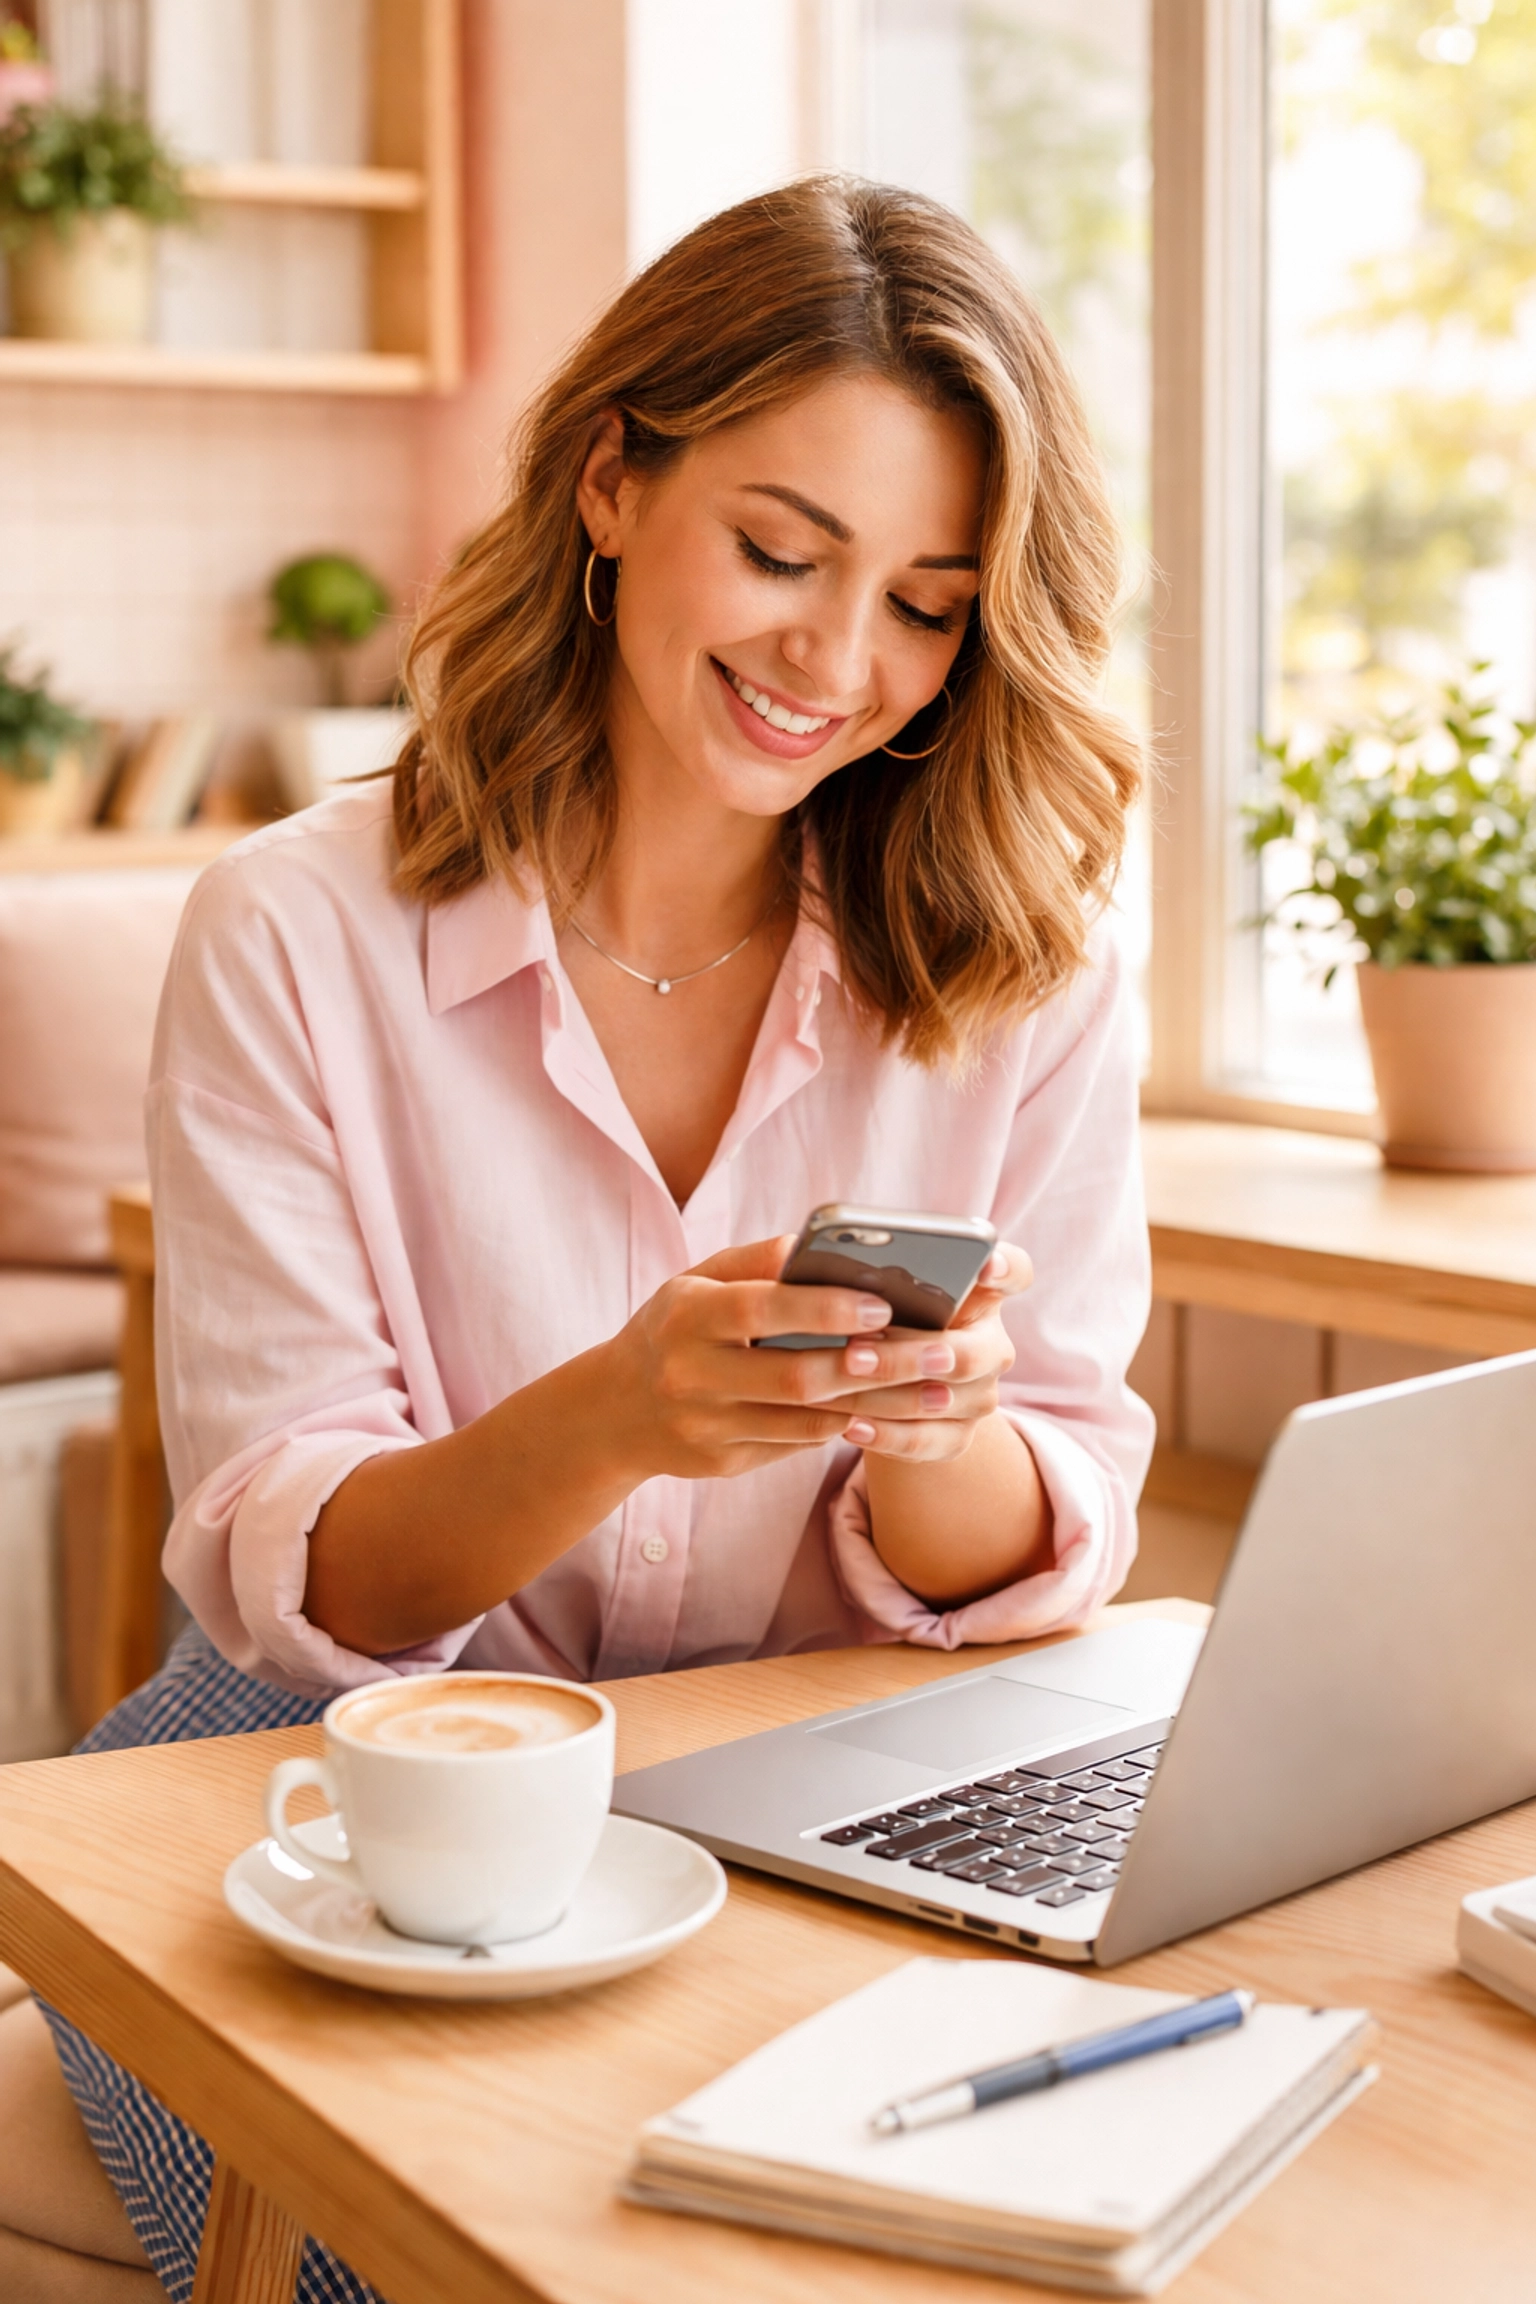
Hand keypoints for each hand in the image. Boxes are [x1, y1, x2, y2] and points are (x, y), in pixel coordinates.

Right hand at [600, 1235, 1014, 1479]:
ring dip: (879, 1404)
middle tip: (939, 1352)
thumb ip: (757, 1262)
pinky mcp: (723, 1463)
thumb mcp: (698, 1281)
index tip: (882, 1300)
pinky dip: (846, 1424)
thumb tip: (822, 1243)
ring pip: (807, 1420)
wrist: (614, 1410)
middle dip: (874, 1365)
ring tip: (937, 1388)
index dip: (822, 1307)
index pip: (760, 1308)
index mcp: (686, 1316)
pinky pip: (796, 1444)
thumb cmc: (674, 1327)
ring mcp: (705, 1428)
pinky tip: (893, 1411)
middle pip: (795, 1377)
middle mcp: (691, 1376)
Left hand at [836, 1243, 1032, 1461]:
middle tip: (859, 1350)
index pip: (1014, 1272)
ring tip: (839, 1381)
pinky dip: (887, 1435)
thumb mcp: (870, 1289)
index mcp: (980, 1294)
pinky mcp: (958, 1435)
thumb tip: (814, 1261)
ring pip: (943, 1398)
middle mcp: (991, 1344)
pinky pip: (928, 1441)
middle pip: (974, 1351)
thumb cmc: (872, 1317)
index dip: (1004, 1269)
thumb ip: (864, 1273)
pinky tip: (850, 1425)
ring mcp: (980, 1393)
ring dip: (886, 1393)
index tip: (983, 1266)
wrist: (880, 1383)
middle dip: (913, 1352)